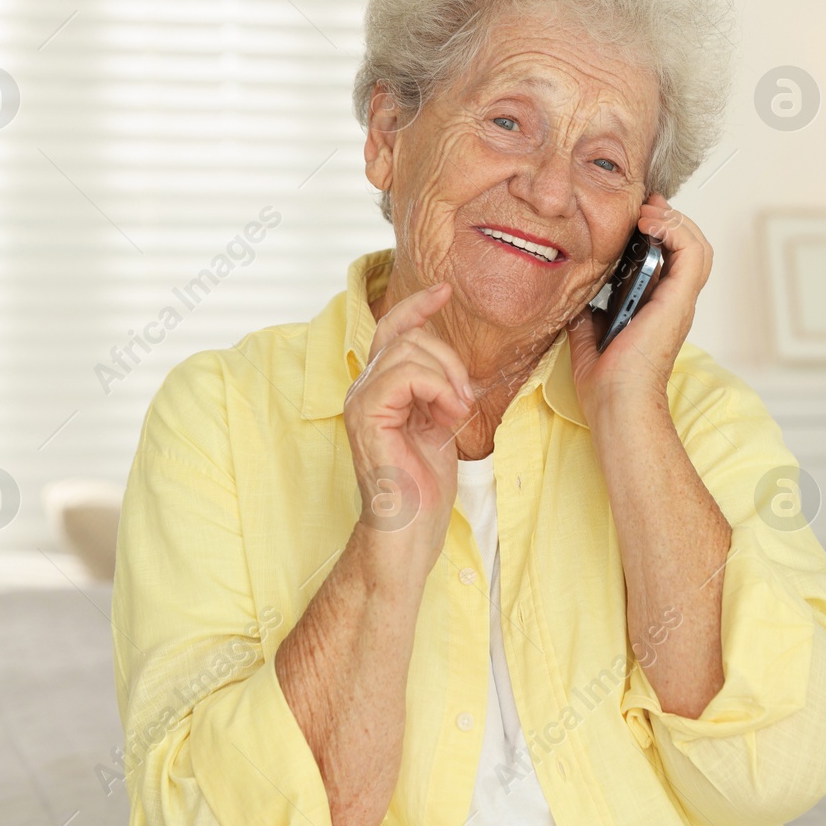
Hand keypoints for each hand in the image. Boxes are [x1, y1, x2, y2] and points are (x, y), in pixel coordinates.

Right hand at [342, 281, 474, 593]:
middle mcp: (363, 391)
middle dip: (448, 358)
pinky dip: (435, 387)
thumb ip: (436, 392)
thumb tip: (451, 366)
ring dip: (445, 375)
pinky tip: (448, 416)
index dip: (417, 306)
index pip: (392, 331)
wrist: (408, 534)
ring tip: (457, 411)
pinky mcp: (366, 419)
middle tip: (464, 399)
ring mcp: (360, 404)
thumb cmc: (422, 490)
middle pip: (407, 337)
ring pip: (406, 351)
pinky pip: (403, 375)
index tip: (445, 290)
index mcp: (379, 391)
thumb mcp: (437, 426)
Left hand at [567, 193, 711, 422]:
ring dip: (675, 221)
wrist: (616, 403)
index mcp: (658, 309)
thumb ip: (588, 315)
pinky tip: (651, 223)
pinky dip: (676, 230)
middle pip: (691, 247)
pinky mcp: (677, 300)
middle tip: (645, 207)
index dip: (661, 232)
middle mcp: (674, 303)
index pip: (672, 260)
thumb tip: (576, 299)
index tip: (638, 215)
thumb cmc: (606, 383)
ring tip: (649, 213)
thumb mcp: (589, 337)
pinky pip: (692, 254)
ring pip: (698, 246)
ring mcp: (679, 301)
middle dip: (670, 219)